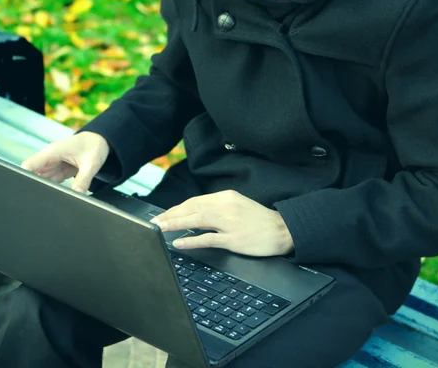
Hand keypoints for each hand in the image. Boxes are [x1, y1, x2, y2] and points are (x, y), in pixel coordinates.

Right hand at [21, 131, 109, 192]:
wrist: (100, 140)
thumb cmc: (94, 146)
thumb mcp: (91, 164)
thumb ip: (83, 180)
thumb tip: (76, 196)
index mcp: (52, 152)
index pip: (29, 165)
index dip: (23, 178)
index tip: (25, 191)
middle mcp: (49, 159)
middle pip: (33, 175)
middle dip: (34, 187)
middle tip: (41, 200)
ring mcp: (53, 165)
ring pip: (41, 181)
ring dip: (45, 189)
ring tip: (51, 198)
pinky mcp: (58, 171)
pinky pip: (51, 183)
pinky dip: (53, 189)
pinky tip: (57, 196)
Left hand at [150, 190, 293, 256]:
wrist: (283, 230)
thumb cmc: (259, 221)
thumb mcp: (238, 206)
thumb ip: (218, 208)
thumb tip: (195, 213)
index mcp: (226, 197)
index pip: (195, 201)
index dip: (176, 208)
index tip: (163, 214)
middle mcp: (226, 206)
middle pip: (192, 208)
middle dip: (171, 214)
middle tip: (155, 222)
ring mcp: (229, 222)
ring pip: (196, 219)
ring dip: (175, 223)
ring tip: (159, 228)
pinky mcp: (233, 238)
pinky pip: (208, 238)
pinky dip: (191, 239)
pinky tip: (179, 241)